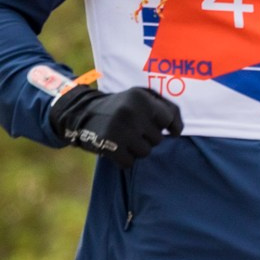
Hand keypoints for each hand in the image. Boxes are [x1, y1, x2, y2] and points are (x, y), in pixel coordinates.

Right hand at [48, 83, 181, 168]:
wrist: (82, 112)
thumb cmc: (122, 106)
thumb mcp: (143, 96)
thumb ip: (167, 108)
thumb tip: (177, 131)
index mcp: (141, 97)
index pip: (169, 120)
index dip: (166, 125)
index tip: (160, 126)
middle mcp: (131, 112)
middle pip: (158, 139)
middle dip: (147, 137)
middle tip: (132, 129)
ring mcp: (119, 129)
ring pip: (145, 153)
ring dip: (136, 149)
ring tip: (124, 138)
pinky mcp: (109, 145)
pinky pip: (129, 163)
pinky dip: (123, 159)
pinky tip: (115, 147)